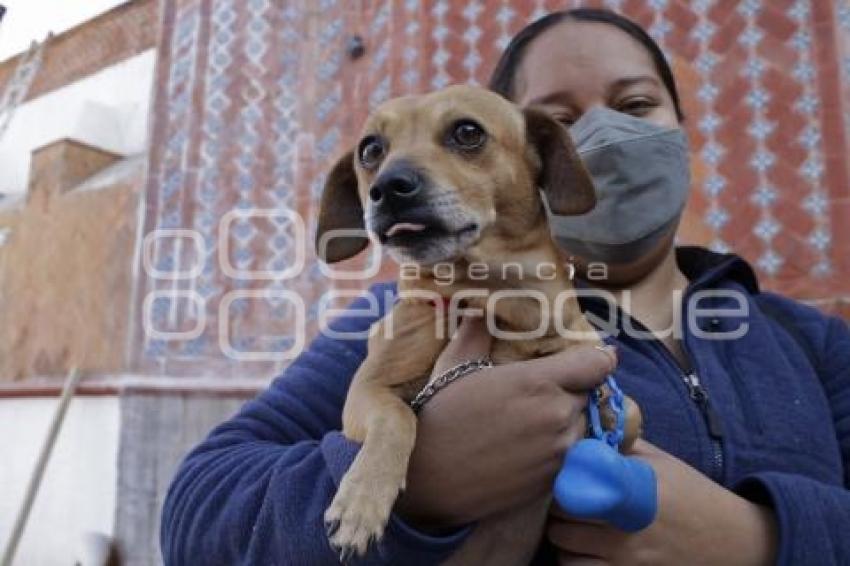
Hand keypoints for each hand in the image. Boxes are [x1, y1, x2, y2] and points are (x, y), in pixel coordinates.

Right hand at [395, 316, 616, 528]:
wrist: (424, 476)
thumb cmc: (437, 416)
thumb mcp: (453, 366)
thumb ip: (476, 334)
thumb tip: (479, 310)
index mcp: (539, 381)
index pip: (597, 363)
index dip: (596, 359)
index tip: (590, 360)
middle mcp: (558, 416)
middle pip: (592, 396)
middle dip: (577, 392)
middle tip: (551, 393)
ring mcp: (560, 453)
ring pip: (587, 430)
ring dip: (572, 424)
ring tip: (540, 424)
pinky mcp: (554, 482)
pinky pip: (575, 460)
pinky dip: (563, 453)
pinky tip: (532, 450)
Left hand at [548, 440, 777, 565]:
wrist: (730, 539)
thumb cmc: (690, 494)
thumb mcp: (658, 462)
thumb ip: (620, 445)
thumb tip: (583, 423)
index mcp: (629, 492)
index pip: (570, 488)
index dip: (560, 483)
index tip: (564, 479)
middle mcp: (624, 530)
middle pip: (561, 520)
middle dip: (558, 509)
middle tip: (568, 502)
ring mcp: (626, 561)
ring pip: (564, 550)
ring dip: (564, 539)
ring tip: (575, 528)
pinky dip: (575, 562)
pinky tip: (585, 550)